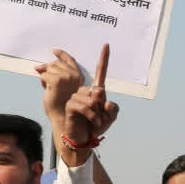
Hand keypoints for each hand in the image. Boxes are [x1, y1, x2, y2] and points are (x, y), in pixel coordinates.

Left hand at [36, 48, 87, 124]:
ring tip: (49, 88)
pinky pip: (44, 75)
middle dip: (48, 68)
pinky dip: (43, 82)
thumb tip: (39, 66)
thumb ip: (56, 75)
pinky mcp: (57, 80)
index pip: (70, 60)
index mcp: (79, 76)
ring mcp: (67, 77)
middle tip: (43, 77)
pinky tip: (47, 89)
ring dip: (46, 76)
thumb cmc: (62, 105)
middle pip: (57, 63)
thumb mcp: (62, 87)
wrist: (62, 117)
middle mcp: (75, 75)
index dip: (62, 54)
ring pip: (49, 68)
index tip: (54, 51)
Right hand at [63, 45, 119, 162]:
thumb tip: (102, 96)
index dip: (103, 59)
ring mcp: (77, 97)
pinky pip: (85, 106)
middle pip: (99, 91)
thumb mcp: (110, 117)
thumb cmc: (96, 126)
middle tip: (100, 118)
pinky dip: (92, 115)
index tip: (106, 44)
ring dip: (97, 113)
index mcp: (97, 91)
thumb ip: (113, 108)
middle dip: (104, 108)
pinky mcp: (71, 104)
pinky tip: (92, 122)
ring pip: (92, 99)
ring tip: (95, 121)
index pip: (100, 72)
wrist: (85, 139)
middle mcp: (85, 91)